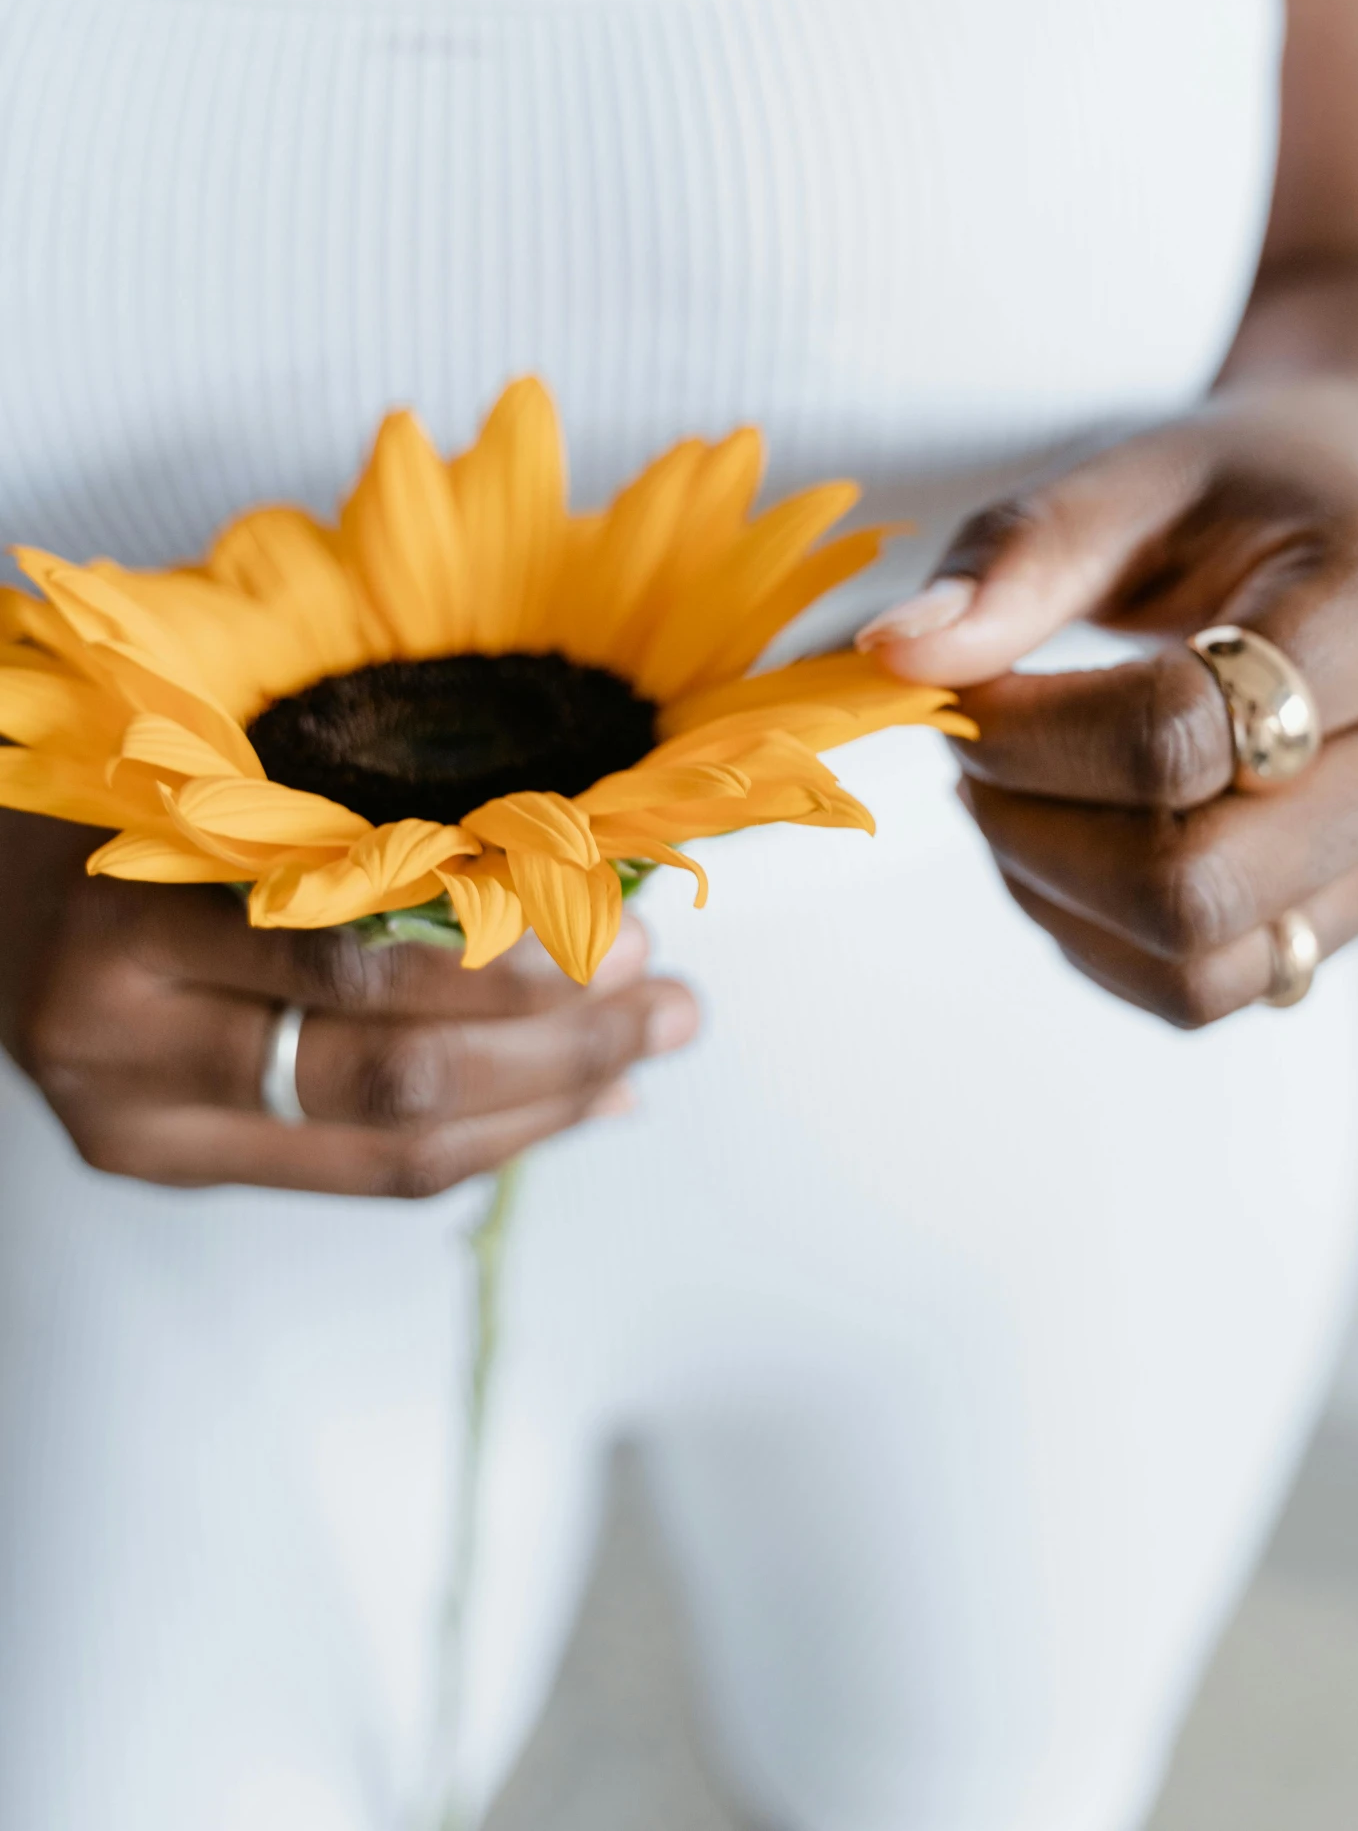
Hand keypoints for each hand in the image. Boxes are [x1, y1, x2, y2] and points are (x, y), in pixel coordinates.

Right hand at [0, 811, 697, 1193]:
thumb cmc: (101, 796)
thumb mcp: (206, 772)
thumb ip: (350, 813)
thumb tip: (562, 851)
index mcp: (128, 916)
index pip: (351, 963)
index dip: (508, 962)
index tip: (625, 927)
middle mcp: (121, 1040)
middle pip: (384, 1074)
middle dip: (557, 1044)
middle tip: (668, 1001)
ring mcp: (138, 1122)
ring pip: (386, 1146)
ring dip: (546, 1104)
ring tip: (648, 1054)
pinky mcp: (162, 1162)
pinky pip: (357, 1172)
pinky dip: (486, 1138)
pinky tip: (570, 1104)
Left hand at [863, 411, 1357, 1027]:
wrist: (1335, 533)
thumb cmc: (1226, 499)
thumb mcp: (1124, 478)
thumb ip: (1016, 561)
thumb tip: (896, 656)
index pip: (1188, 731)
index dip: (1032, 732)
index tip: (964, 687)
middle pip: (1197, 884)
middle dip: (1037, 830)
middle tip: (974, 756)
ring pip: (1199, 966)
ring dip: (1059, 896)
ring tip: (1010, 798)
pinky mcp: (1350, 916)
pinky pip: (1202, 990)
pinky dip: (1095, 936)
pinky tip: (1062, 841)